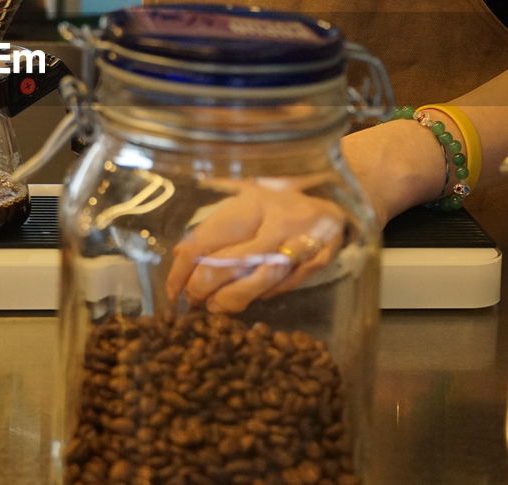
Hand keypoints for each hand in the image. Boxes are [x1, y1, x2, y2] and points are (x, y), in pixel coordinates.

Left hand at [164, 176, 348, 313]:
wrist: (333, 205)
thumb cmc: (279, 205)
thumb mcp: (244, 202)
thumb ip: (214, 227)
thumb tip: (179, 256)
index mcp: (252, 202)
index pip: (208, 238)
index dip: (185, 269)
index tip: (174, 290)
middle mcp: (277, 221)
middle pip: (233, 260)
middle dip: (207, 285)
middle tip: (194, 298)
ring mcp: (301, 241)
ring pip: (263, 277)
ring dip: (234, 297)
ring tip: (215, 306)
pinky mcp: (319, 259)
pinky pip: (288, 284)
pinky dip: (266, 294)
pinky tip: (251, 299)